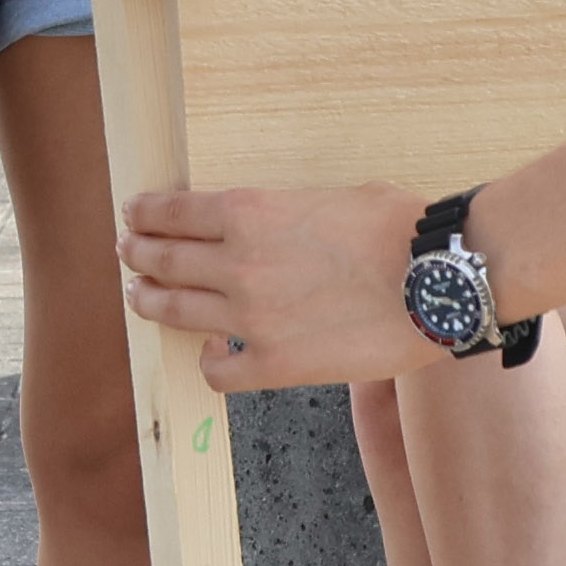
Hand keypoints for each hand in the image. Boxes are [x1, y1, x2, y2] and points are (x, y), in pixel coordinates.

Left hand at [119, 180, 443, 387]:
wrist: (437, 280)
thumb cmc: (401, 229)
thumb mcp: (336, 196)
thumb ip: (294, 210)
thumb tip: (289, 224)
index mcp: (251, 211)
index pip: (173, 213)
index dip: (146, 215)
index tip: (134, 216)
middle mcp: (238, 263)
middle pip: (164, 260)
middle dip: (139, 255)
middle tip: (129, 254)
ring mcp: (251, 317)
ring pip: (174, 312)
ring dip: (150, 302)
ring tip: (141, 298)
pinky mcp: (273, 363)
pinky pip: (216, 369)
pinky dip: (206, 358)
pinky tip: (211, 349)